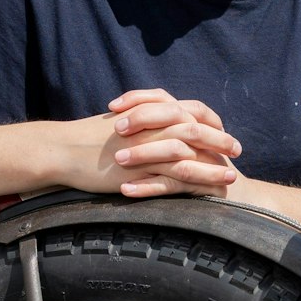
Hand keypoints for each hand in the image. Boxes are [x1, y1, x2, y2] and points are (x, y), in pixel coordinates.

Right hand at [55, 89, 242, 197]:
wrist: (63, 148)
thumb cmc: (88, 137)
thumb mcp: (122, 122)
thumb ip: (145, 121)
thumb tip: (159, 124)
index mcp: (151, 112)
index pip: (192, 110)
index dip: (211, 121)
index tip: (225, 130)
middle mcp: (153, 127)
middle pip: (197, 129)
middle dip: (220, 140)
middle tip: (237, 150)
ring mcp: (147, 148)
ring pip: (190, 154)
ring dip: (213, 165)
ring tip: (231, 176)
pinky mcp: (140, 170)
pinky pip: (173, 176)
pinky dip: (194, 182)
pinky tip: (207, 191)